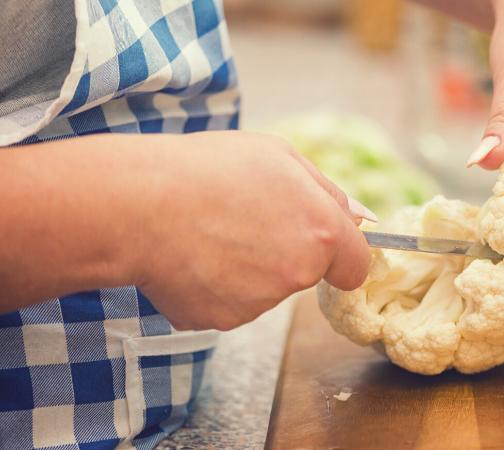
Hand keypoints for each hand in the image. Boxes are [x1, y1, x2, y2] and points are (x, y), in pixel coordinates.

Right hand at [133, 131, 372, 330]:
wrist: (138, 204)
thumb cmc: (208, 169)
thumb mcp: (280, 157)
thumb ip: (329, 193)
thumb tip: (364, 219)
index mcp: (321, 232)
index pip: (356, 265)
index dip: (341, 254)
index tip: (323, 245)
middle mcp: (297, 274)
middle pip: (307, 273)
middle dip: (287, 251)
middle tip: (244, 218)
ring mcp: (259, 303)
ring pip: (267, 288)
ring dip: (249, 267)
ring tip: (209, 232)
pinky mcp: (222, 320)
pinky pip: (230, 303)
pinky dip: (216, 285)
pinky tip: (192, 256)